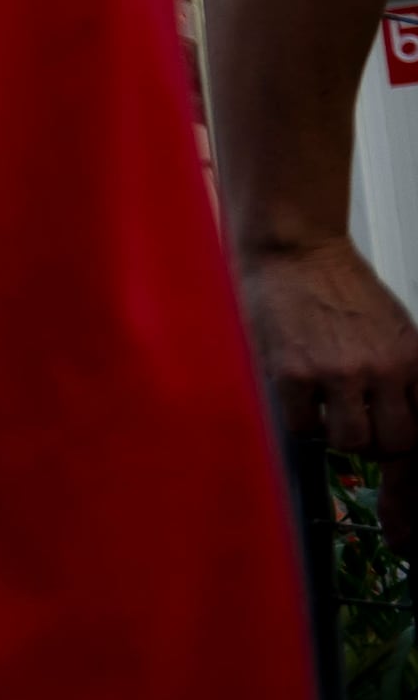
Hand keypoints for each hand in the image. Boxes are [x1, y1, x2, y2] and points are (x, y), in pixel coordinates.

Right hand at [247, 236, 417, 459]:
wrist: (297, 250)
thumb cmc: (341, 283)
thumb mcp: (394, 326)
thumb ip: (402, 369)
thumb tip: (399, 409)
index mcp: (412, 357)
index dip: (410, 443)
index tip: (396, 449)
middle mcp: (382, 369)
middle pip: (395, 443)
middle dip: (378, 444)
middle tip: (360, 431)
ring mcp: (337, 374)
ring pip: (350, 441)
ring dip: (337, 433)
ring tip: (326, 412)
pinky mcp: (293, 375)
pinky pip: (303, 426)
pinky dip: (302, 419)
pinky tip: (300, 398)